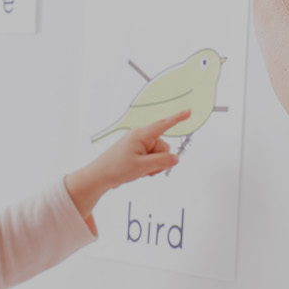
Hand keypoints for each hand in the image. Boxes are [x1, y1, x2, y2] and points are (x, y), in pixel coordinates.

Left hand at [65, 110, 189, 218]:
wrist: (99, 176)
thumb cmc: (115, 168)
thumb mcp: (142, 167)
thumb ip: (162, 161)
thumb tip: (175, 158)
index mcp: (141, 135)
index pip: (163, 124)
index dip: (178, 118)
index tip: (189, 111)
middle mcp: (140, 136)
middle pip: (163, 147)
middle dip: (159, 160)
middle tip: (146, 170)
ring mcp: (138, 144)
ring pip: (158, 155)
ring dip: (153, 165)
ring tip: (139, 171)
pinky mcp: (136, 152)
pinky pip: (150, 158)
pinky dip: (148, 166)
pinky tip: (138, 171)